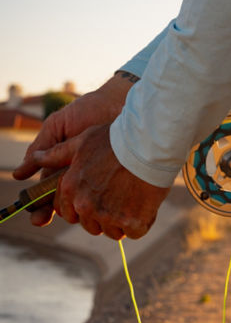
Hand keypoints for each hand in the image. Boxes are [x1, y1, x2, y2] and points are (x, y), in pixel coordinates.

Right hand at [13, 74, 136, 225]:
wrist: (118, 102)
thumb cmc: (88, 111)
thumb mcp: (59, 127)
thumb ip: (42, 148)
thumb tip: (19, 175)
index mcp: (61, 165)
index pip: (46, 191)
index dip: (38, 205)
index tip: (34, 214)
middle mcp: (78, 175)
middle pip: (62, 202)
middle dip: (51, 212)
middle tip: (41, 219)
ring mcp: (96, 178)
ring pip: (82, 203)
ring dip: (72, 212)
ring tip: (66, 213)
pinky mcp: (115, 179)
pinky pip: (105, 197)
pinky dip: (99, 206)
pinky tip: (92, 210)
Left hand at [31, 124, 169, 239]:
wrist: (148, 144)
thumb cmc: (115, 139)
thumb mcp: (81, 142)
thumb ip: (56, 154)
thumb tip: (33, 158)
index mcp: (70, 189)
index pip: (70, 215)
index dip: (85, 208)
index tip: (99, 198)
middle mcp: (85, 205)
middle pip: (92, 226)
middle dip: (104, 216)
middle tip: (120, 196)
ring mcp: (108, 216)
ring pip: (113, 231)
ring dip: (123, 221)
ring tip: (133, 198)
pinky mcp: (131, 222)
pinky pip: (134, 232)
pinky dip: (141, 222)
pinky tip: (145, 203)